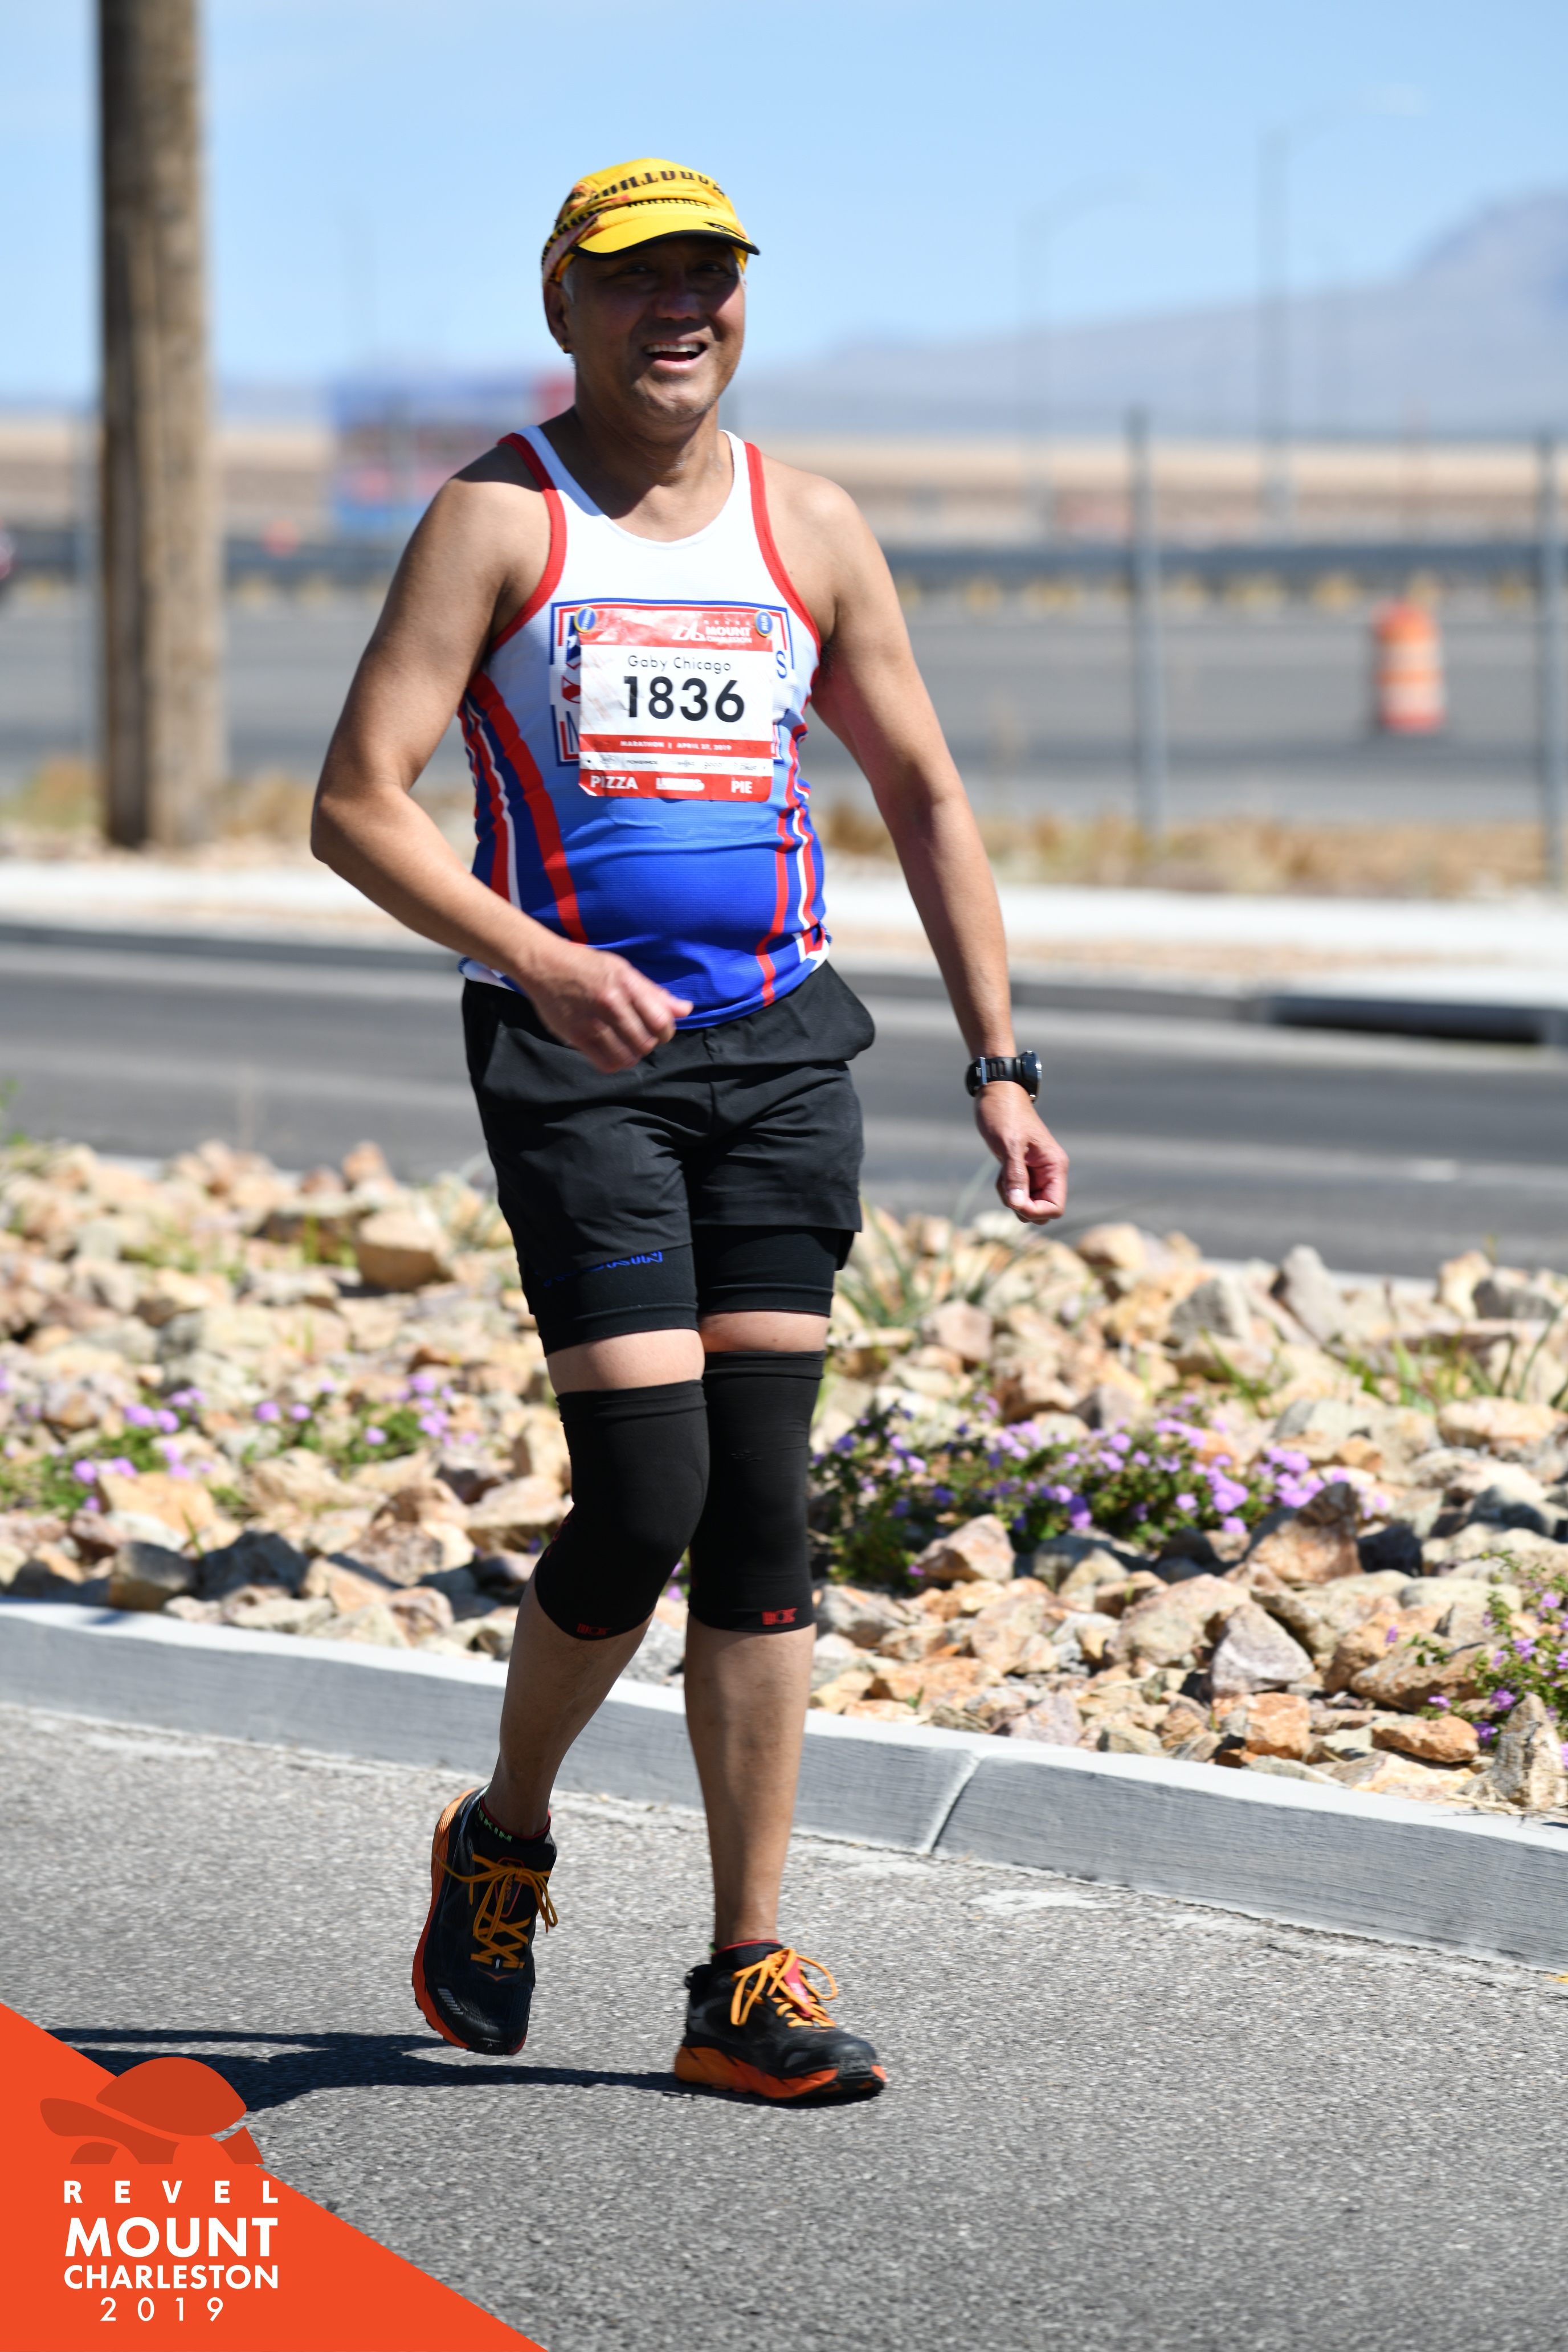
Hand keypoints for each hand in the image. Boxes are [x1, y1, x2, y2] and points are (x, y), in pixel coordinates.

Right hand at [522, 942, 691, 1071]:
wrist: (543, 964)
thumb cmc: (586, 966)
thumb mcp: (622, 970)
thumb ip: (653, 993)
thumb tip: (686, 1010)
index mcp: (626, 983)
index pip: (661, 1020)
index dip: (666, 1032)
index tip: (660, 1031)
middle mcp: (610, 1002)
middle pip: (646, 1042)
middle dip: (649, 1044)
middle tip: (642, 1038)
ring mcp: (591, 1021)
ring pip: (627, 1057)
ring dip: (632, 1055)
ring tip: (627, 1046)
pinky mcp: (575, 1035)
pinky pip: (605, 1064)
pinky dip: (614, 1063)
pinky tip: (612, 1052)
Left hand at [972, 1084, 1068, 1223]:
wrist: (996, 1094)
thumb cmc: (1005, 1114)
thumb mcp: (1009, 1144)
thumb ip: (1015, 1175)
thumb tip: (1018, 1205)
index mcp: (1055, 1166)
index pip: (1055, 1207)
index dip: (1035, 1211)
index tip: (1014, 1201)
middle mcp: (1049, 1172)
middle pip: (1041, 1210)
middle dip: (1020, 1205)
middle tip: (1006, 1183)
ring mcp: (1036, 1173)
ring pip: (1026, 1204)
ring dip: (1010, 1196)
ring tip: (1002, 1172)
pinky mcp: (1023, 1171)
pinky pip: (1016, 1193)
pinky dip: (1005, 1188)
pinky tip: (1000, 1170)